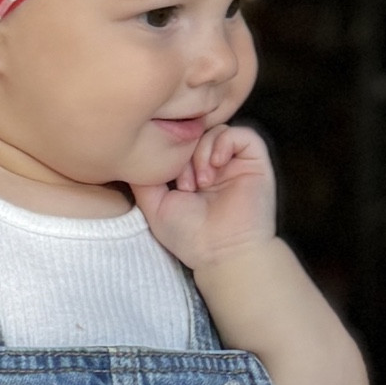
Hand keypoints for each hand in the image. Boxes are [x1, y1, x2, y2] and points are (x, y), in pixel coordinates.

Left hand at [130, 124, 277, 276]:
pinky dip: (224, 144)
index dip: (170, 153)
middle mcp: (214, 165)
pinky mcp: (255, 161)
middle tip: (184, 185)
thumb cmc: (190, 237)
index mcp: (193, 173)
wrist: (222, 254)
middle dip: (185, 154)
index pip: (179, 142)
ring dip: (202, 153)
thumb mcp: (154, 205)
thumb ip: (143, 179)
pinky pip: (241, 134)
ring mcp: (234, 163)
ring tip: (201, 183)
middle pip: (195, 133)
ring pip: (215, 130)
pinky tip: (216, 167)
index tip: (168, 183)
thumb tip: (130, 155)